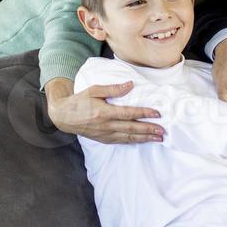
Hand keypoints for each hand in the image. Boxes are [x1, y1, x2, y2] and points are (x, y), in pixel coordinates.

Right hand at [45, 78, 163, 144]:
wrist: (64, 117)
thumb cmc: (79, 101)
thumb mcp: (94, 90)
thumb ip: (113, 89)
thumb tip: (130, 85)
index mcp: (103, 112)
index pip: (128, 114)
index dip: (143, 113)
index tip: (157, 113)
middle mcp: (105, 126)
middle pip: (131, 128)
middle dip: (148, 129)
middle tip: (163, 130)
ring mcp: (105, 135)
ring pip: (128, 137)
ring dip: (145, 138)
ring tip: (158, 138)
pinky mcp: (103, 140)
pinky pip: (121, 141)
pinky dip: (133, 141)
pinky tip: (142, 140)